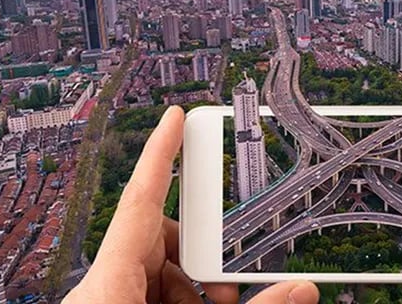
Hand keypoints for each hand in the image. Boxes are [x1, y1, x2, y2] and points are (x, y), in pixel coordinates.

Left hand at [64, 106, 318, 303]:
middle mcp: (101, 290)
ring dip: (193, 286)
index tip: (174, 117)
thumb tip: (300, 291)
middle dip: (199, 254)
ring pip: (155, 271)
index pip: (140, 201)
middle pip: (155, 240)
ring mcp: (106, 302)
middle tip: (228, 282)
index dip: (160, 155)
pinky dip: (180, 300)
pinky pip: (147, 295)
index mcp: (107, 285)